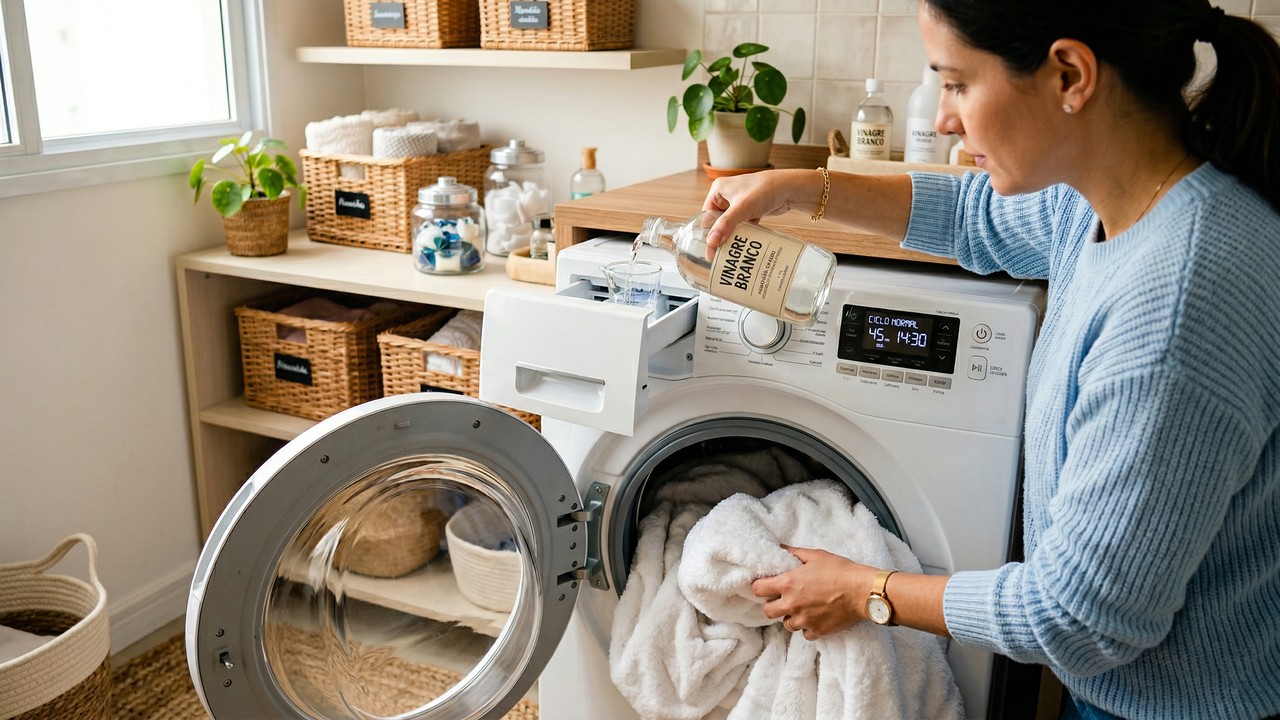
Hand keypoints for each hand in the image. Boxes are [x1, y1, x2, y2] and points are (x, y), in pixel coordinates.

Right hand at [702, 170, 796, 250]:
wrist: (789, 188)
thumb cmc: (765, 190)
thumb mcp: (742, 208)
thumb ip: (725, 225)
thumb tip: (711, 243)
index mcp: (718, 189)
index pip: (706, 214)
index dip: (708, 231)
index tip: (710, 248)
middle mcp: (727, 194)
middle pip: (718, 220)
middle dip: (721, 235)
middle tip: (721, 253)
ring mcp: (739, 202)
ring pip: (731, 224)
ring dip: (733, 235)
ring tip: (732, 251)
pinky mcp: (750, 209)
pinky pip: (742, 224)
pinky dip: (744, 233)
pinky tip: (745, 243)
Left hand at [750, 545, 876, 639]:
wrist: (863, 591)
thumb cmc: (840, 570)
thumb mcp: (815, 556)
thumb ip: (794, 553)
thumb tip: (780, 548)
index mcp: (788, 584)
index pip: (758, 590)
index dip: (761, 587)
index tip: (767, 585)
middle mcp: (792, 604)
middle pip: (767, 612)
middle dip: (773, 605)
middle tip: (784, 598)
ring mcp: (804, 620)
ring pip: (786, 624)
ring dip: (791, 617)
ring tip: (803, 608)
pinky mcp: (817, 632)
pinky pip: (804, 634)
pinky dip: (808, 627)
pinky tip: (816, 617)